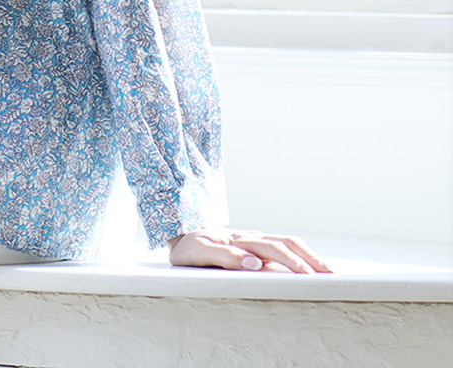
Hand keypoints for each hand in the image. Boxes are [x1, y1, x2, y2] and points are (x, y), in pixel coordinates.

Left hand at [168, 227, 332, 273]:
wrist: (180, 236)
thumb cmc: (188, 248)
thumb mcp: (198, 253)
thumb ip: (223, 257)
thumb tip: (254, 264)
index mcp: (239, 240)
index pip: (272, 250)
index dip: (291, 263)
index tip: (309, 276)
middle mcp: (250, 238)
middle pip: (286, 244)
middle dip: (310, 259)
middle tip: (331, 276)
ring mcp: (253, 240)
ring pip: (287, 243)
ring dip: (309, 255)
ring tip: (329, 271)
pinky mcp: (254, 246)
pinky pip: (282, 247)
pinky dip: (300, 255)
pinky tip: (311, 266)